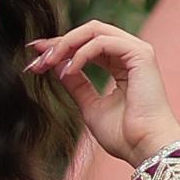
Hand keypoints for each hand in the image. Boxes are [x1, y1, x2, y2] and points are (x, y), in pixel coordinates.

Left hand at [27, 20, 179, 170]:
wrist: (144, 148)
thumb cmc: (123, 135)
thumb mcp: (89, 106)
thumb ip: (75, 84)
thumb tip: (56, 66)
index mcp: (121, 64)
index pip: (86, 44)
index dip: (59, 48)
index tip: (35, 58)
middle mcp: (130, 53)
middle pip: (88, 32)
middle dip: (59, 43)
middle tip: (36, 60)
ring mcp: (137, 51)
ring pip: (94, 31)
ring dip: (66, 45)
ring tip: (47, 63)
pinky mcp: (140, 54)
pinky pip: (102, 42)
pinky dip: (81, 54)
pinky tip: (68, 71)